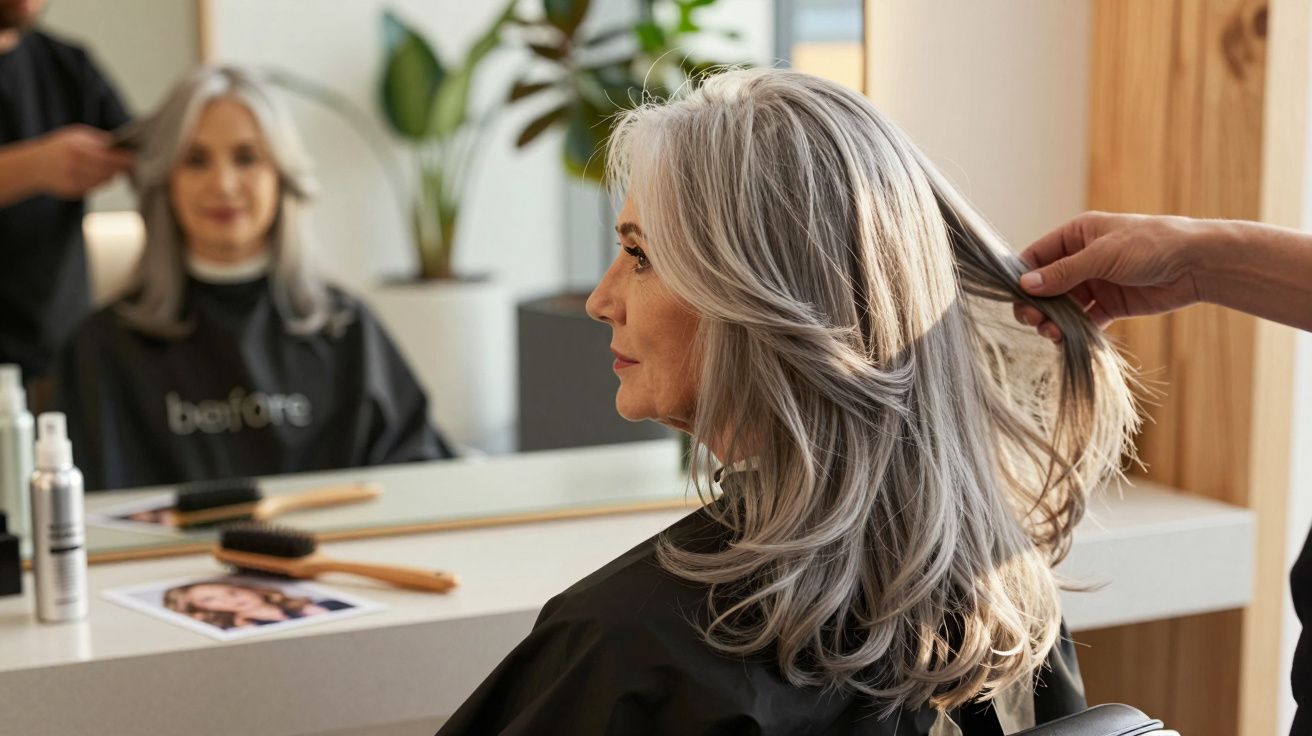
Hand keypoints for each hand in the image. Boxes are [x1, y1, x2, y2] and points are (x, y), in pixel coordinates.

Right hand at [26, 125, 134, 198]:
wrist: (33, 165)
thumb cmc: (58, 147)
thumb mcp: (76, 135)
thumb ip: (98, 140)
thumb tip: (122, 144)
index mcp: (78, 150)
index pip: (110, 158)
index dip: (126, 159)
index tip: (135, 158)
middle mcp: (76, 167)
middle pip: (110, 172)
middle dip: (121, 168)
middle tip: (129, 163)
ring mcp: (74, 182)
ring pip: (105, 182)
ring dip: (110, 175)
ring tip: (109, 167)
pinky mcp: (74, 193)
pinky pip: (95, 188)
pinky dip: (99, 182)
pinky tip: (94, 175)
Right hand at [1013, 211, 1207, 340]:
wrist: (1197, 264)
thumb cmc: (1151, 245)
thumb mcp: (1102, 255)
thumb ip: (1063, 272)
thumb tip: (1025, 284)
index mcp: (1077, 235)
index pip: (1037, 256)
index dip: (1023, 276)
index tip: (1016, 297)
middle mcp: (1082, 258)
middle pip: (1046, 284)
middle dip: (1037, 303)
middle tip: (1033, 320)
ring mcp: (1095, 283)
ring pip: (1062, 305)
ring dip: (1053, 319)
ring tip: (1052, 333)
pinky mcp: (1110, 305)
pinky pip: (1083, 320)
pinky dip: (1073, 330)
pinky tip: (1068, 338)